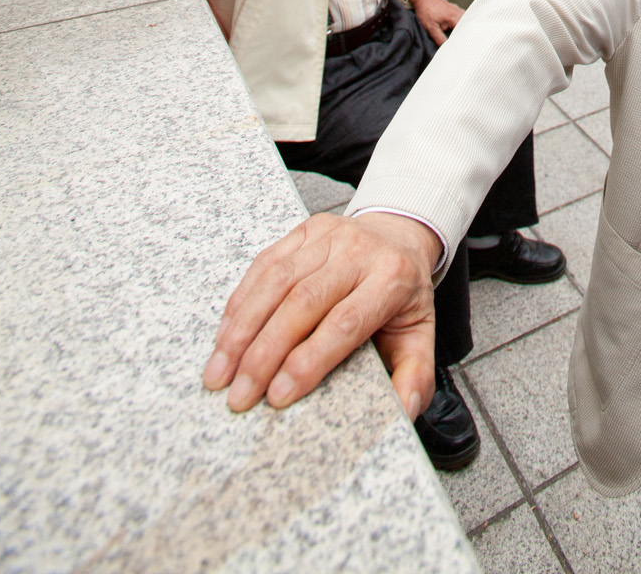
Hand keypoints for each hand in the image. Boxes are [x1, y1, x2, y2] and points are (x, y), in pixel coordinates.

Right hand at [202, 211, 440, 419]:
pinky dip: (240, 302)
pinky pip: (264, 263)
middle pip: (303, 302)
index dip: (308, 360)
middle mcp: (359, 251)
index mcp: (392, 279)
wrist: (399, 235)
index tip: (278, 396)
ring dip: (241, 330)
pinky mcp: (304, 229)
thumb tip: (404, 412)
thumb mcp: (421, 333)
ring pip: (276, 281)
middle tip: (239, 395)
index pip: (344, 322)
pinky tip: (224, 336)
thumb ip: (415, 376)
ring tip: (219, 372)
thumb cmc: (403, 294)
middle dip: (264, 353)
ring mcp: (328, 235)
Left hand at [402, 0, 462, 44]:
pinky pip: (463, 15)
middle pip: (468, 23)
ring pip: (466, 19)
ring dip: (466, 26)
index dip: (466, 37)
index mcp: (454, 17)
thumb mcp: (431, 28)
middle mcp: (458, 12)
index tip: (467, 45)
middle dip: (469, 32)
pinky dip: (464, 22)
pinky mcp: (454, 8)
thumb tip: (446, 48)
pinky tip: (462, 27)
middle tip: (468, 42)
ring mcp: (457, 9)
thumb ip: (440, 38)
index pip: (465, 29)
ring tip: (466, 36)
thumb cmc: (426, 11)